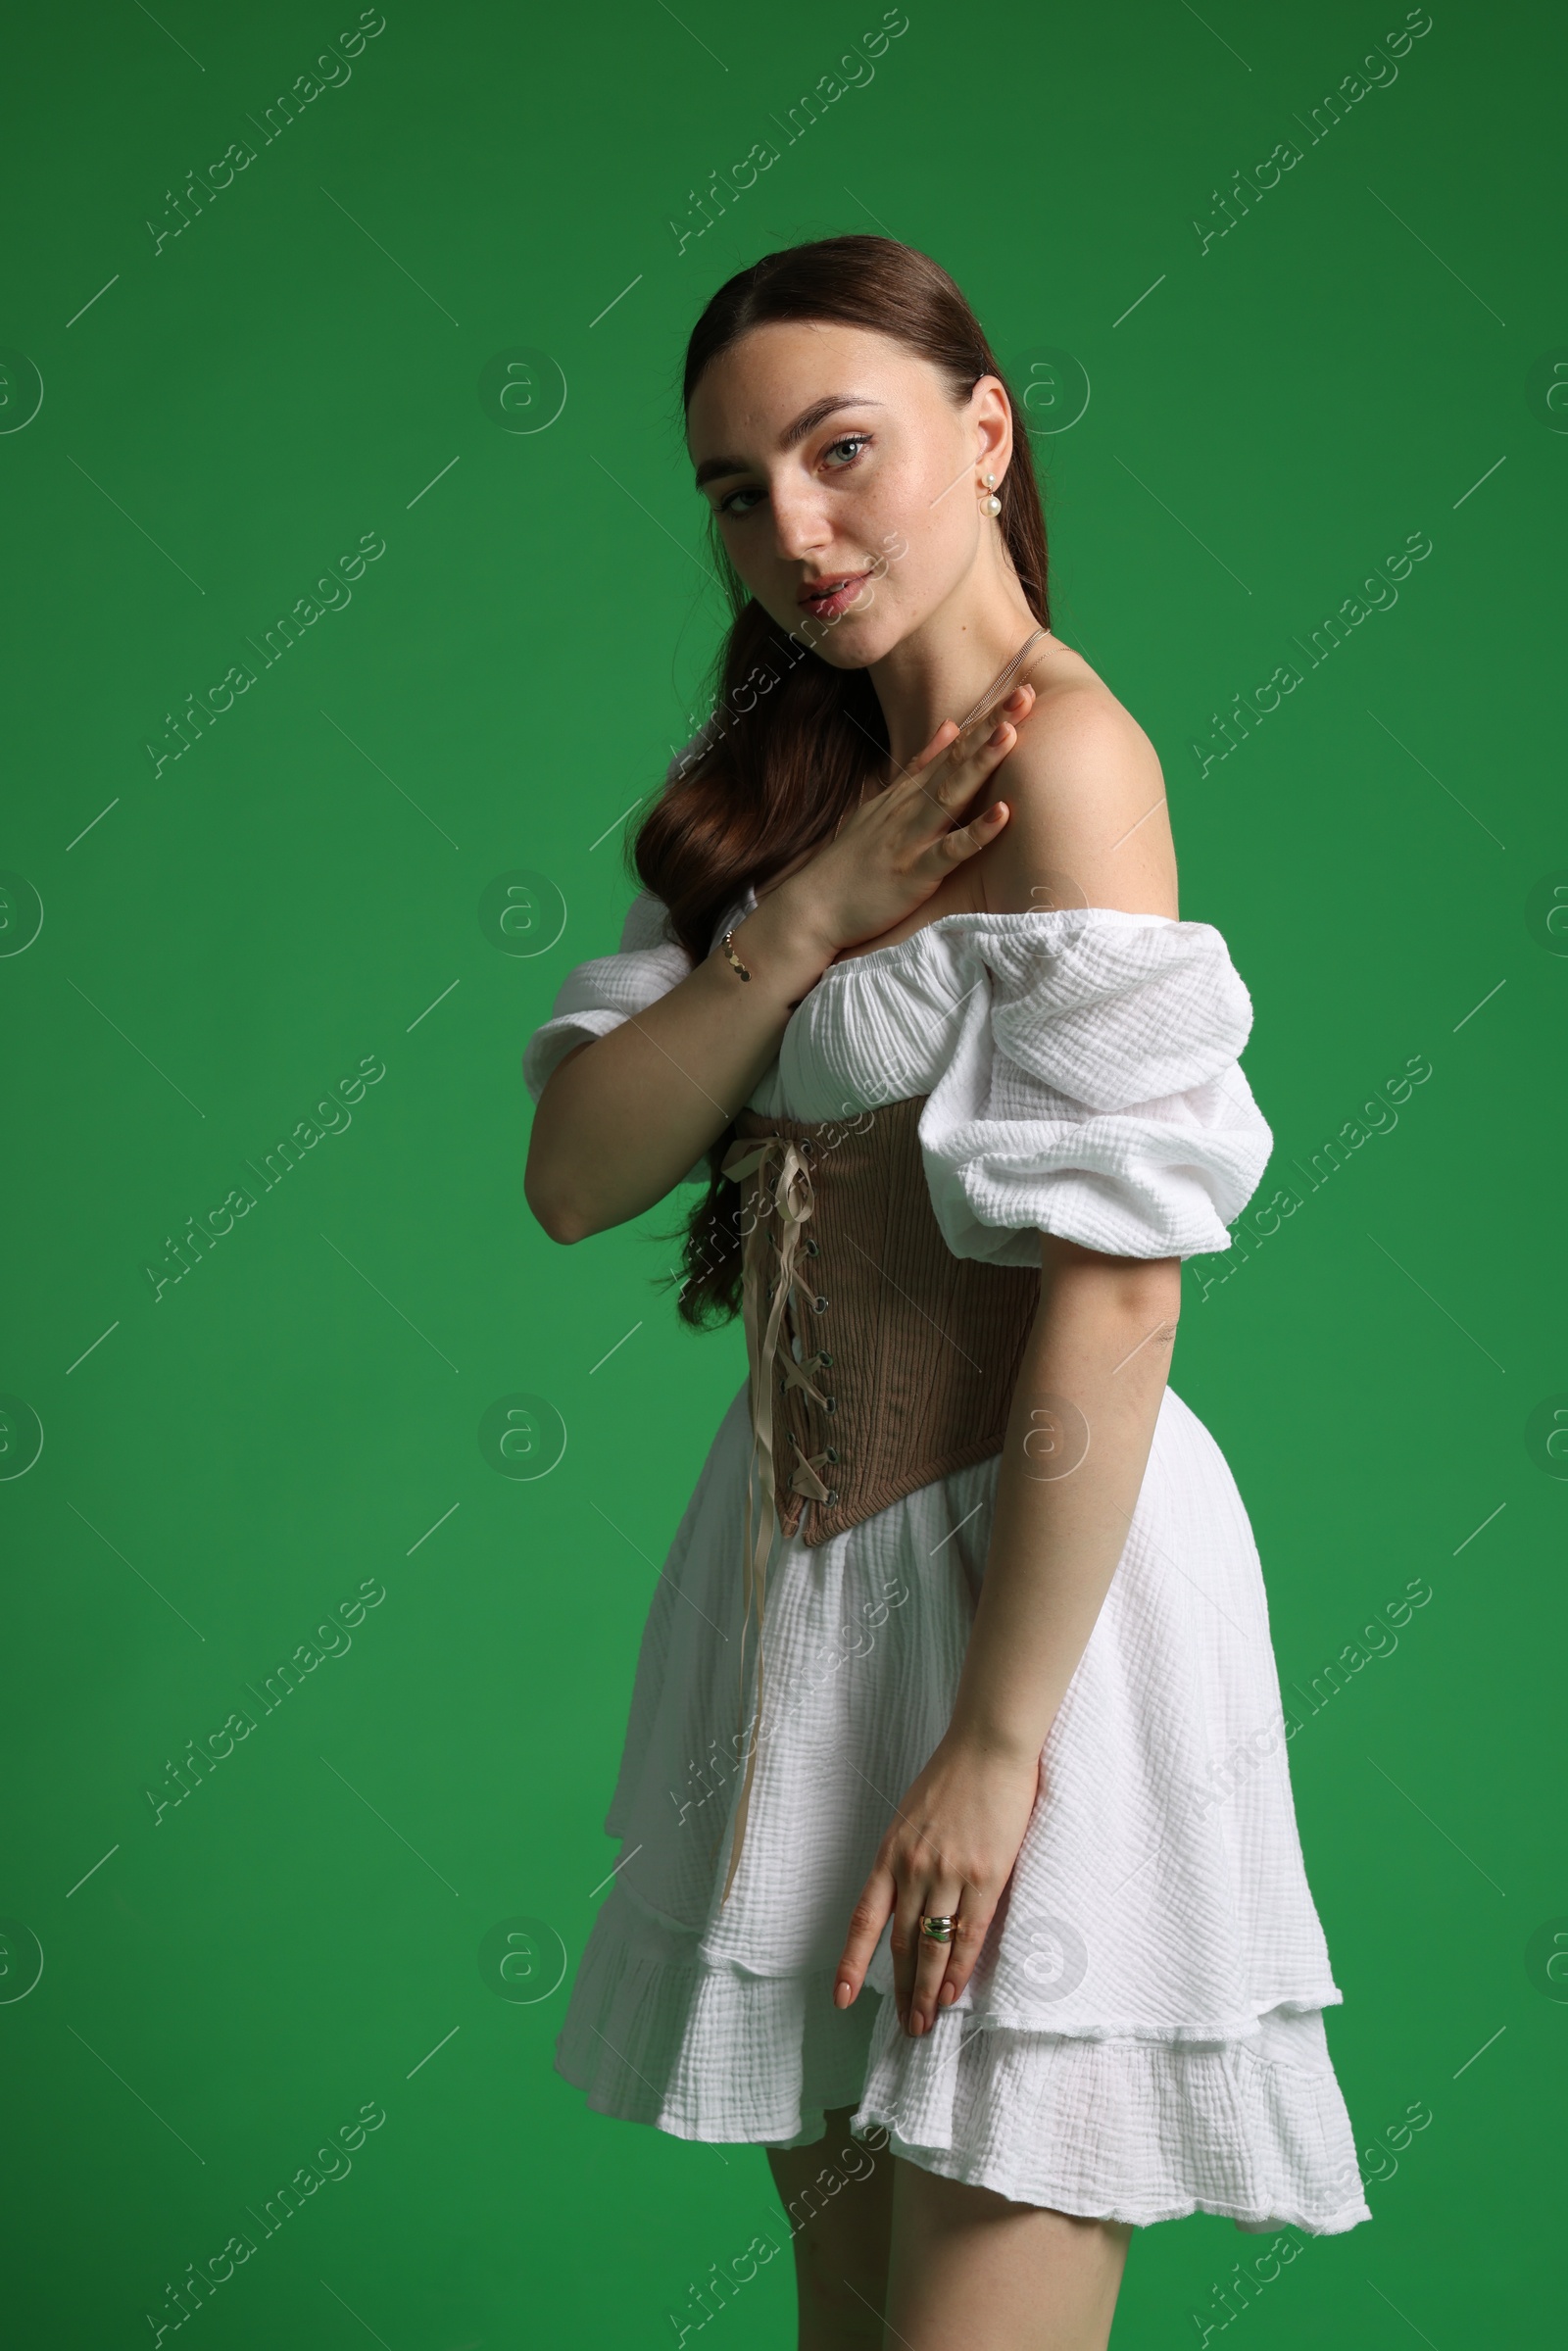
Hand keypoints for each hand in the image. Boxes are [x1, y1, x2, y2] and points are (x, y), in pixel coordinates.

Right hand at [774, 682, 1036, 957]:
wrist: (813, 907)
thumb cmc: (851, 863)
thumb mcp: (882, 805)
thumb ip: (918, 768)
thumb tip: (949, 728)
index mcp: (906, 793)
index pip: (951, 749)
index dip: (985, 720)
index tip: (1017, 691)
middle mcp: (910, 808)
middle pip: (955, 761)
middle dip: (990, 727)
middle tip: (1025, 694)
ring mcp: (911, 839)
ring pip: (951, 795)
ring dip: (981, 764)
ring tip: (1011, 733)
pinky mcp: (914, 874)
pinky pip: (950, 851)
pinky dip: (976, 833)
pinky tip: (1002, 814)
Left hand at [833, 1733, 1041, 2036]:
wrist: (988, 1747)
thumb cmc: (952, 1777)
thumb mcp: (912, 1818)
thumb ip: (907, 1860)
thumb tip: (909, 1902)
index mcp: (890, 1854)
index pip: (864, 1920)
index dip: (851, 1962)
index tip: (841, 1998)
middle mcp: (914, 1869)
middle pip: (902, 1943)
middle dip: (901, 1989)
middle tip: (905, 2025)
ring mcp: (949, 1874)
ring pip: (933, 1946)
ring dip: (928, 1990)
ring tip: (925, 2022)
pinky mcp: (985, 1876)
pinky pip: (969, 1933)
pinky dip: (959, 1967)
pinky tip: (953, 1992)